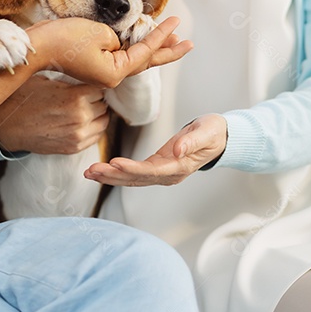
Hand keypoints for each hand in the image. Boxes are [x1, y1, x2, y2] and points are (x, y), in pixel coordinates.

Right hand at [0, 76, 108, 154]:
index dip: (94, 83)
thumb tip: (88, 71)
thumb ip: (71, 78)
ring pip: (104, 120)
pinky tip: (82, 121)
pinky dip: (93, 127)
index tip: (88, 82)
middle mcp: (80, 117)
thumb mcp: (46, 79)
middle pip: (104, 104)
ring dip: (98, 113)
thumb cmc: (24, 99)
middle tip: (86, 95)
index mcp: (75, 97)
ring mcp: (78, 135)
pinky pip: (97, 136)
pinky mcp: (74, 148)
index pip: (101, 87)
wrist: (7, 126)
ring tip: (85, 108)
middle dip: (96, 98)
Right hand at [30, 16, 191, 88]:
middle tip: (188, 44)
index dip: (162, 35)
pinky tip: (139, 40)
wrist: (35, 48)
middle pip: (146, 62)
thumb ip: (118, 38)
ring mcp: (101, 74)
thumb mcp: (99, 32)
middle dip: (168, 51)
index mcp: (115, 72)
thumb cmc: (64, 39)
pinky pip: (119, 58)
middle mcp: (110, 78)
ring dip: (152, 48)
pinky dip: (133, 48)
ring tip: (171, 39)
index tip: (177, 22)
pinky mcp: (92, 67)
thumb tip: (120, 42)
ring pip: (134, 60)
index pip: (146, 51)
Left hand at [84, 114, 226, 186]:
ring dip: (110, 176)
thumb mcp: (206, 132)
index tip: (114, 163)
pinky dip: (116, 171)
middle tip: (91, 171)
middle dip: (112, 176)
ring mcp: (162, 173)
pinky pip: (134, 173)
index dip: (132, 169)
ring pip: (132, 179)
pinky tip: (102, 169)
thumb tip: (176, 151)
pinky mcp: (157, 166)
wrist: (221, 137)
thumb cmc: (214, 132)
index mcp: (179, 167)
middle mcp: (168, 175)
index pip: (151, 171)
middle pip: (136, 179)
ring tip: (89, 172)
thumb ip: (192, 141)